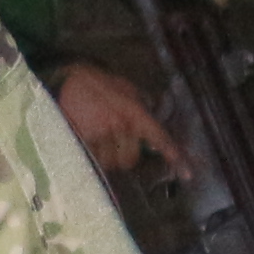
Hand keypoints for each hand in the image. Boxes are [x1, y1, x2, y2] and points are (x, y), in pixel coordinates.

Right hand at [53, 61, 186, 183]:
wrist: (67, 79)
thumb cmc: (97, 83)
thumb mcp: (125, 88)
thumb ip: (141, 104)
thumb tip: (153, 119)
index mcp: (134, 111)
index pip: (159, 137)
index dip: (174, 155)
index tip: (187, 173)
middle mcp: (121, 125)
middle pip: (131, 159)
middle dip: (124, 156)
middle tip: (115, 145)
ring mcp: (101, 134)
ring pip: (111, 163)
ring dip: (106, 158)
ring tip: (97, 142)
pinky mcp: (83, 140)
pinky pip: (93, 160)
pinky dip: (91, 157)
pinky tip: (86, 145)